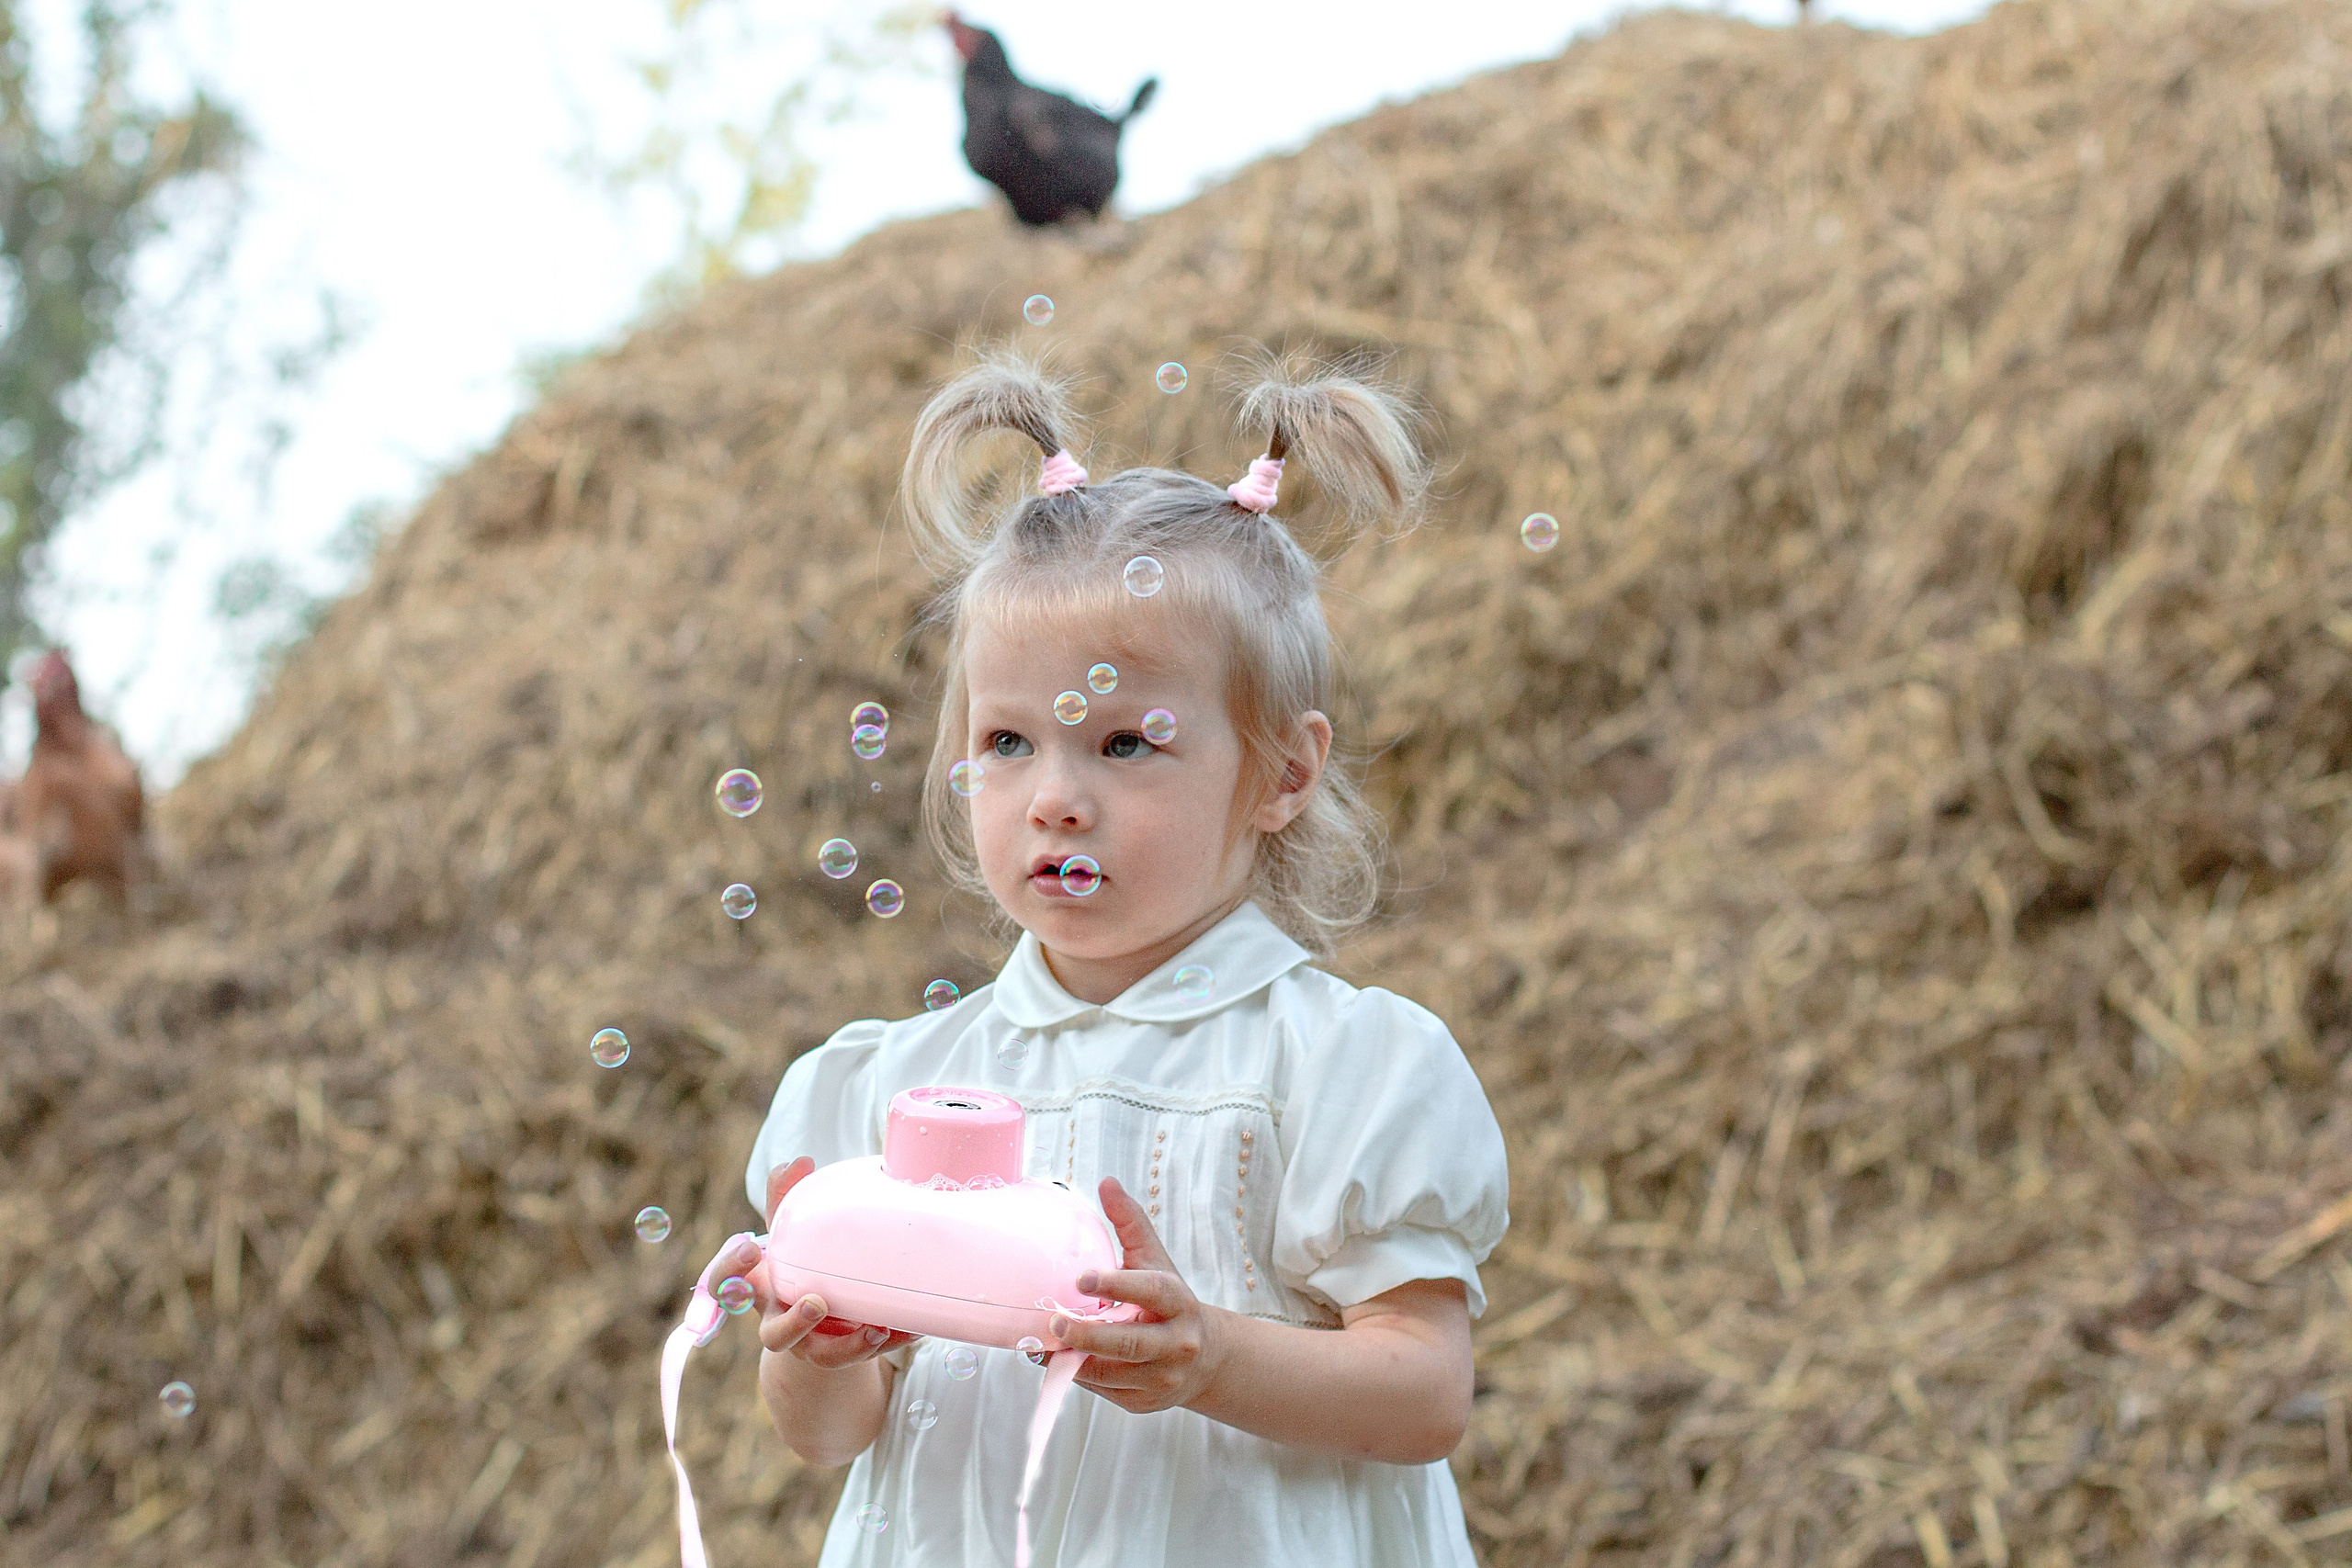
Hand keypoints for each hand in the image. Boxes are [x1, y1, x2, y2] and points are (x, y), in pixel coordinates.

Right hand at [709, 1157, 918, 1370]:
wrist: (822, 1321)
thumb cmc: (800, 1266)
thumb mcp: (791, 1233)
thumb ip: (787, 1197)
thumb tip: (798, 1160)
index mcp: (762, 1290)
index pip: (724, 1285)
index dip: (729, 1269)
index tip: (752, 1246)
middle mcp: (781, 1322)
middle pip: (774, 1337)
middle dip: (793, 1323)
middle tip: (815, 1302)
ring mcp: (813, 1345)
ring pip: (823, 1357)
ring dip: (849, 1345)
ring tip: (875, 1327)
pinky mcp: (846, 1354)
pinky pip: (869, 1355)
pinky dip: (892, 1341)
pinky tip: (913, 1328)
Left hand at [1047, 1177, 1227, 1414]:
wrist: (1205, 1360)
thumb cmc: (1169, 1302)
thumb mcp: (1155, 1261)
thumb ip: (1130, 1223)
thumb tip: (1106, 1182)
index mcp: (1177, 1302)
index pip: (1149, 1291)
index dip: (1116, 1284)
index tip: (1081, 1278)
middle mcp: (1175, 1342)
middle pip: (1128, 1342)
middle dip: (1087, 1335)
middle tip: (1052, 1321)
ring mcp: (1160, 1377)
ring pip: (1109, 1373)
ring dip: (1072, 1358)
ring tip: (1041, 1342)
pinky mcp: (1143, 1401)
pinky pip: (1102, 1390)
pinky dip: (1077, 1374)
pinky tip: (1057, 1358)